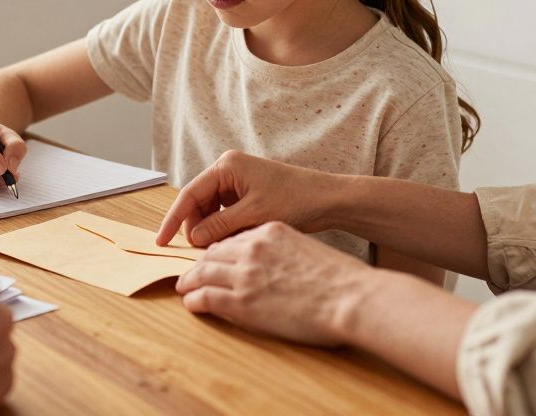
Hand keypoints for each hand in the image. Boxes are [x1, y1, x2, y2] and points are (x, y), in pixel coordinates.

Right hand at [156, 150, 340, 246]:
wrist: (328, 199)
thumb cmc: (296, 200)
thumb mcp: (254, 216)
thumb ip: (220, 226)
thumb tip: (194, 238)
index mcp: (228, 166)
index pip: (190, 194)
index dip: (174, 220)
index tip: (162, 241)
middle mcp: (229, 169)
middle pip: (198, 202)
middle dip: (195, 226)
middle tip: (196, 251)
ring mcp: (238, 181)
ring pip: (211, 209)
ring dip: (210, 229)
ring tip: (216, 248)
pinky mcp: (247, 193)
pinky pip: (225, 212)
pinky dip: (224, 228)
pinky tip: (230, 242)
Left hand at [176, 221, 372, 346]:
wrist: (351, 298)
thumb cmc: (341, 279)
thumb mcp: (306, 250)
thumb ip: (284, 252)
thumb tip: (274, 266)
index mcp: (270, 231)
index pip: (233, 238)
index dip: (219, 249)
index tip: (213, 258)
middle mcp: (253, 248)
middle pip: (213, 252)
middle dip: (199, 263)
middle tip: (191, 272)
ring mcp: (245, 274)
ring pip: (202, 272)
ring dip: (190, 280)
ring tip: (183, 287)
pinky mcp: (241, 302)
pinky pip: (205, 296)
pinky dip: (194, 299)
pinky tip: (191, 303)